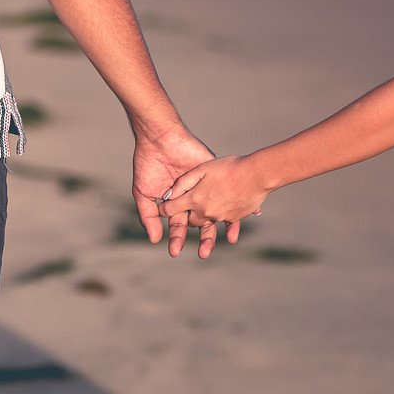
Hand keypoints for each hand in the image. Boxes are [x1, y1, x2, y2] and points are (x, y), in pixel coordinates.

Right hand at [133, 127, 240, 257]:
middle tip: (204, 255)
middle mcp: (193, 197)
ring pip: (218, 209)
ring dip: (224, 224)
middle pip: (201, 222)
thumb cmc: (148, 165)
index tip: (175, 252)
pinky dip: (239, 200)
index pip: (179, 225)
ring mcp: (205, 186)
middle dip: (203, 239)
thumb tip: (154, 239)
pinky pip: (229, 189)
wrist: (159, 139)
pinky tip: (249, 213)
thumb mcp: (144, 193)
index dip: (177, 238)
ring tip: (229, 240)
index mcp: (176, 203)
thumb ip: (149, 215)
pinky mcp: (214, 173)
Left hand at [157, 155, 268, 228]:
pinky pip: (223, 222)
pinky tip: (226, 211)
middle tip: (184, 212)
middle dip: (185, 217)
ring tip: (206, 227)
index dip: (164, 209)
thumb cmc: (229, 167)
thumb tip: (168, 195)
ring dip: (204, 220)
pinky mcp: (234, 219)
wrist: (257, 174)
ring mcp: (220, 217)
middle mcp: (205, 212)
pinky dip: (222, 217)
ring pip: (206, 222)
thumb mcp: (202, 168)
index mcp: (194, 199)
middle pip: (189, 221)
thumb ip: (183, 182)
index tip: (162, 208)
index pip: (171, 209)